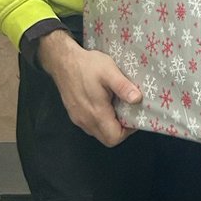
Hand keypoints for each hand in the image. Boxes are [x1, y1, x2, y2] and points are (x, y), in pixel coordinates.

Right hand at [37, 30, 142, 146]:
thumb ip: (123, 87)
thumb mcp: (109, 71)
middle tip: (127, 111)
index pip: (114, 138)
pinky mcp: (74, 114)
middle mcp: (85, 120)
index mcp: (96, 113)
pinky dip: (100, 120)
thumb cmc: (87, 65)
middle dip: (120, 129)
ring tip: (117, 106)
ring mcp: (78, 118)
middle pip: (107, 138)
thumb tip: (137, 99)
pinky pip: (90, 125)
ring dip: (110, 125)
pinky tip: (105, 104)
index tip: (134, 116)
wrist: (63, 61)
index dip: (128, 132)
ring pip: (98, 132)